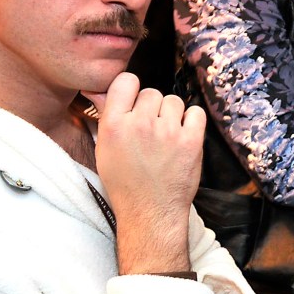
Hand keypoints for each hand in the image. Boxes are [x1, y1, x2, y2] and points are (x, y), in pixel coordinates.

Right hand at [83, 72, 206, 274]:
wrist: (151, 212)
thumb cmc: (125, 183)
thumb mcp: (105, 149)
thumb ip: (105, 116)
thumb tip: (98, 89)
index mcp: (114, 125)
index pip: (125, 81)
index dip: (131, 90)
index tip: (134, 102)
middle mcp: (140, 124)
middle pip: (152, 93)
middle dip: (152, 108)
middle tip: (151, 130)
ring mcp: (167, 132)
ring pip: (174, 101)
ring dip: (172, 115)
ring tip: (166, 136)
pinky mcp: (191, 141)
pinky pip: (196, 113)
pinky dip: (192, 121)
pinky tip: (183, 136)